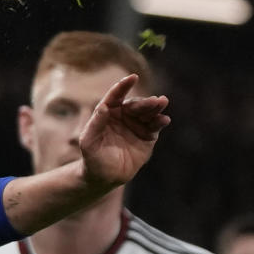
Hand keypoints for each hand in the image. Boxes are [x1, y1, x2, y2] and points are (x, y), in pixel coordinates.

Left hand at [78, 74, 169, 189]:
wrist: (105, 176)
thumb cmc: (92, 157)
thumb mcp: (89, 141)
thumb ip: (96, 123)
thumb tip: (104, 106)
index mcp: (107, 113)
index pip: (115, 96)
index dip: (123, 86)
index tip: (133, 77)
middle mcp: (123, 116)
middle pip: (135, 105)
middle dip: (145, 102)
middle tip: (157, 100)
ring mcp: (136, 125)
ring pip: (147, 113)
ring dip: (155, 108)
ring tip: (162, 104)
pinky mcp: (147, 137)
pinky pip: (154, 127)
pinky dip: (160, 122)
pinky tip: (164, 120)